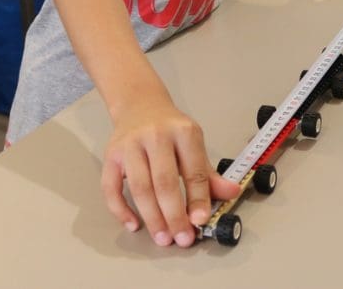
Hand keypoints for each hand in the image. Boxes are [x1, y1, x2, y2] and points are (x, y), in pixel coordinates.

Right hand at [102, 96, 239, 246]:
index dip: (198, 199)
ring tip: (163, 237)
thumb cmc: (169, 129)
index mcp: (183, 131)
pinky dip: (120, 209)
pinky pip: (111, 187)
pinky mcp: (111, 154)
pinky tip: (133, 224)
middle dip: (174, 215)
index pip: (194, 171)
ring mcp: (130, 144)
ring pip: (140, 187)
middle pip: (164, 182)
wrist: (140, 104)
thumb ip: (208, 173)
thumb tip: (232, 192)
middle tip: (181, 238)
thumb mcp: (193, 144)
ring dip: (152, 217)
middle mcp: (155, 135)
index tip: (200, 222)